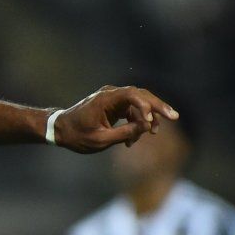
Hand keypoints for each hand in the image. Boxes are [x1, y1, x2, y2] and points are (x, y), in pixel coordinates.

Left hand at [53, 86, 177, 152]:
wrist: (60, 130)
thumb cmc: (77, 135)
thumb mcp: (101, 140)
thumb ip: (124, 133)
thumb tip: (146, 127)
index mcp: (105, 99)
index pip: (132, 94)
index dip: (146, 105)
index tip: (150, 120)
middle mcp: (110, 94)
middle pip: (141, 95)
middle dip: (157, 107)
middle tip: (174, 117)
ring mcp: (113, 99)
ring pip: (139, 103)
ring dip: (147, 118)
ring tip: (151, 134)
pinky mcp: (114, 105)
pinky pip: (132, 110)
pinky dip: (136, 123)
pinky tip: (133, 140)